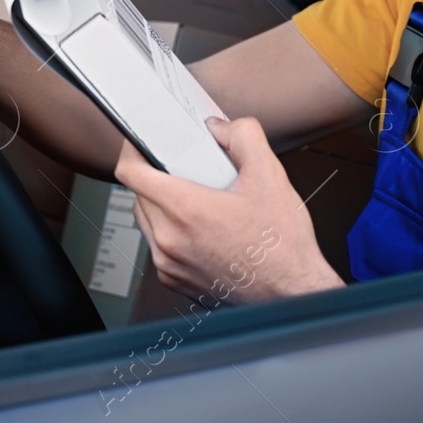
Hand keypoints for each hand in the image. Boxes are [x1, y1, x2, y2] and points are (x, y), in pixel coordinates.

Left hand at [114, 117, 343, 302]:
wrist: (291, 294)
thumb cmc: (281, 247)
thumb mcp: (270, 176)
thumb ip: (243, 137)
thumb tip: (220, 128)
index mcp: (186, 210)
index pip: (131, 172)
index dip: (133, 149)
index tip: (142, 141)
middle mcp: (169, 240)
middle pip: (137, 193)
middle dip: (156, 174)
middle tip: (183, 167)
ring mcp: (169, 264)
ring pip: (145, 219)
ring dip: (160, 202)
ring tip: (194, 196)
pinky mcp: (174, 280)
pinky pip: (157, 244)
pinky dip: (169, 230)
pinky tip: (199, 226)